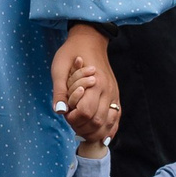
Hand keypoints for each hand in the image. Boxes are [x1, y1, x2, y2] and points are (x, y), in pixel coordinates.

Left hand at [51, 26, 118, 140]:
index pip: (85, 112)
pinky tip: (102, 136)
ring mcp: (114, 94)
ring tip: (83, 130)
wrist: (90, 40)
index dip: (73, 119)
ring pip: (109, 123)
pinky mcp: (116, 96)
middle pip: (97, 121)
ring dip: (95, 132)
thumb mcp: (59, 68)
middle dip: (82, 128)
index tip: (66, 114)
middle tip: (72, 123)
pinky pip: (116, 118)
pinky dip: (110, 129)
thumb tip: (59, 111)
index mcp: (94, 83)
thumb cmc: (71, 53)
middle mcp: (107, 90)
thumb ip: (59, 91)